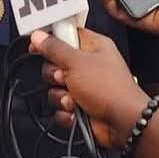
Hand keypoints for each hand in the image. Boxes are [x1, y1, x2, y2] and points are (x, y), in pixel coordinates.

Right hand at [31, 24, 148, 148]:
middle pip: (55, 64)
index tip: (36, 44)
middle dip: (55, 75)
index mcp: (93, 47)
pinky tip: (76, 112)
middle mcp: (88, 66)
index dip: (50, 39)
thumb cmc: (108, 87)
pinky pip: (60, 108)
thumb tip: (38, 35)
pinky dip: (66, 112)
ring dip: (61, 96)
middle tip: (64, 77)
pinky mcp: (80, 108)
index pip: (66, 35)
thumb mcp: (77, 62)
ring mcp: (84, 88)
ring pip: (55, 88)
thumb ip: (54, 48)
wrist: (122, 122)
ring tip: (74, 99)